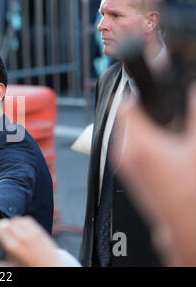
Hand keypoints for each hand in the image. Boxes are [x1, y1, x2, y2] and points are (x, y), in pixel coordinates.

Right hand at [0, 216, 60, 266]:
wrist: (50, 269)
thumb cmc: (30, 268)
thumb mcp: (12, 264)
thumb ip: (3, 255)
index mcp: (13, 247)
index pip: (0, 229)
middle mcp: (22, 238)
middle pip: (7, 223)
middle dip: (4, 226)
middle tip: (3, 231)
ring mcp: (32, 234)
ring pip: (17, 219)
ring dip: (13, 223)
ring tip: (13, 230)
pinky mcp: (40, 231)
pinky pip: (27, 220)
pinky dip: (22, 222)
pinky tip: (22, 228)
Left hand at [114, 85, 195, 265]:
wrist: (183, 225)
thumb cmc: (189, 193)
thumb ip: (194, 115)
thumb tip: (191, 93)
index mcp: (138, 143)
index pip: (121, 104)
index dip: (132, 91)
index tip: (142, 85)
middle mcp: (123, 152)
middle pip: (122, 117)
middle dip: (139, 108)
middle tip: (157, 104)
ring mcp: (122, 164)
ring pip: (124, 131)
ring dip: (139, 124)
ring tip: (161, 122)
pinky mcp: (127, 172)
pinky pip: (126, 146)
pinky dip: (139, 138)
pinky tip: (159, 141)